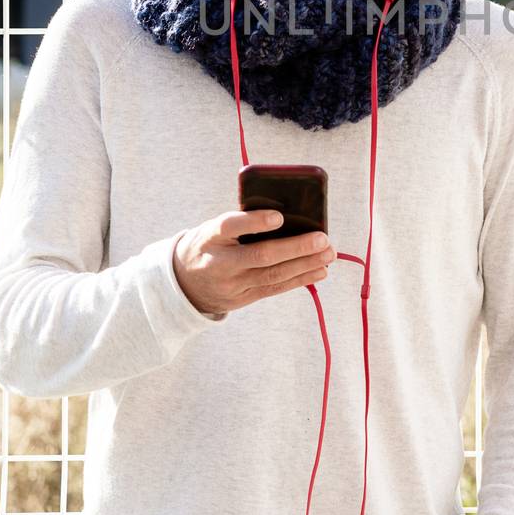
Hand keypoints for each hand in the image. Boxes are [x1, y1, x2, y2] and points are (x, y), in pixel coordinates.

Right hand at [172, 212, 336, 316]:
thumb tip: (289, 215)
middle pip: (260, 255)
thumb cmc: (210, 244)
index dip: (254, 222)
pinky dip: (300, 279)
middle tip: (323, 238)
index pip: (229, 226)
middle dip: (296, 247)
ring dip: (305, 264)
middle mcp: (220, 263)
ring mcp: (232, 284)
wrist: (184, 283)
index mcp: (210, 237)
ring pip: (273, 275)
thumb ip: (241, 222)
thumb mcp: (213, 229)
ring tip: (329, 254)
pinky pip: (275, 288)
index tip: (279, 217)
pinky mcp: (242, 299)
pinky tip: (319, 271)